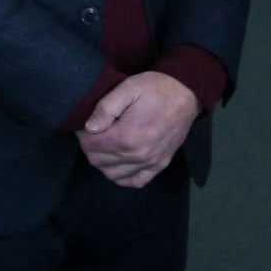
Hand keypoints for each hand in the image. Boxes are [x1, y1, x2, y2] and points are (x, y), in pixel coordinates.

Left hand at [80, 71, 197, 189]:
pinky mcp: (160, 164)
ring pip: (113, 174)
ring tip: (105, 146)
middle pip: (98, 161)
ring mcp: (150, 162)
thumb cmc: (155, 88)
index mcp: (125, 136)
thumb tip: (89, 127)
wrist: (186, 93)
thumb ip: (105, 109)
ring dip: (103, 163)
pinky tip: (120, 164)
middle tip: (93, 134)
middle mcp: (137, 155)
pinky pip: (135, 182)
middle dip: (90, 148)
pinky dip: (123, 177)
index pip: (90, 145)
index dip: (83, 135)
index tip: (85, 126)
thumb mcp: (127, 89)